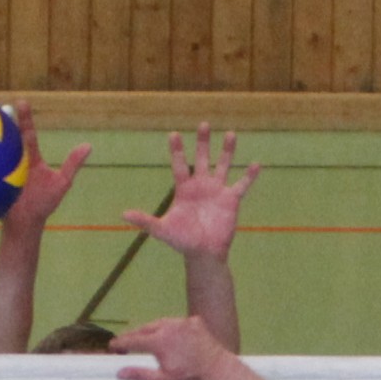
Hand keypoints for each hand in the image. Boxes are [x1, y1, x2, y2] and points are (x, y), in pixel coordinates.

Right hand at [1, 100, 91, 237]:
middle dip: (0, 122)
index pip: (27, 135)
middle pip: (7, 138)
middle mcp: (15, 161)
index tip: (21, 102)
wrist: (25, 225)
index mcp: (30, 158)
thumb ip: (72, 165)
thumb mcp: (60, 183)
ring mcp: (1, 171)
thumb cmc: (43, 204)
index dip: (25, 119)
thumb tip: (87, 146)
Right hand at [112, 314, 231, 379]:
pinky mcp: (193, 321)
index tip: (112, 346)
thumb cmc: (190, 378)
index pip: (133, 340)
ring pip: (161, 323)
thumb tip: (120, 373)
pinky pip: (177, 323)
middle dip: (135, 336)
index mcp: (158, 341)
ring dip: (152, 330)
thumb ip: (139, 373)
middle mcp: (168, 326)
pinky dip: (171, 329)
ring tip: (147, 340)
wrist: (218, 370)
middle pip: (145, 329)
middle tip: (127, 343)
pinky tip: (171, 339)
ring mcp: (182, 322)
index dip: (120, 343)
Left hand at [122, 123, 259, 263]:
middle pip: (201, 159)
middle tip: (203, 124)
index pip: (180, 165)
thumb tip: (123, 215)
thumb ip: (145, 220)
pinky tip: (257, 164)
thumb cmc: (183, 242)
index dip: (177, 150)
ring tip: (231, 134)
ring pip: (223, 165)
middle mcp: (201, 186)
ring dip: (227, 151)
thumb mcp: (162, 230)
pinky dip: (249, 176)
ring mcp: (217, 191)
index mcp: (184, 189)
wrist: (203, 255)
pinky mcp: (231, 200)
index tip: (173, 134)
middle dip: (202, 142)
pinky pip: (242, 185)